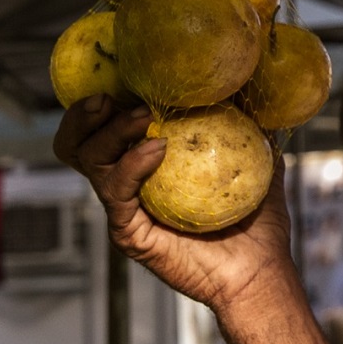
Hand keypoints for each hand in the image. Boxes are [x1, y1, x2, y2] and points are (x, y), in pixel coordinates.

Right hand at [54, 95, 296, 312]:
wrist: (261, 267)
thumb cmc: (258, 219)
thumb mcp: (257, 159)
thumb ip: (252, 124)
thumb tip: (258, 81)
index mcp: (149, 166)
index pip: (108, 128)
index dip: (106, 102)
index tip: (124, 76)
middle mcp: (129, 186)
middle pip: (81, 145)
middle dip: (86, 115)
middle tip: (111, 96)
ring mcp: (126, 210)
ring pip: (92, 163)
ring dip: (113, 132)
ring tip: (143, 116)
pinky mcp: (130, 233)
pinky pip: (117, 194)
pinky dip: (132, 166)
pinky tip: (156, 149)